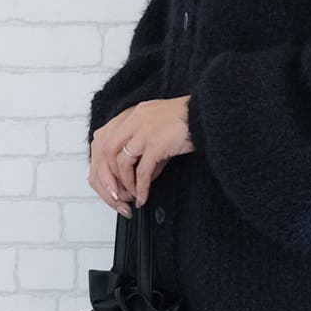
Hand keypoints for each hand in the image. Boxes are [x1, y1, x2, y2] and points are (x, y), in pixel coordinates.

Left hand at [88, 95, 193, 215]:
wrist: (208, 114)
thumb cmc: (189, 120)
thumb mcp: (159, 127)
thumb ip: (146, 146)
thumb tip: (141, 175)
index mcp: (132, 114)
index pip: (103, 140)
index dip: (103, 163)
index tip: (110, 179)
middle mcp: (134, 120)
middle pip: (107, 152)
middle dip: (109, 177)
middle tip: (116, 193)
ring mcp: (144, 131)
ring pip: (122, 163)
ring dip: (125, 183)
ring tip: (132, 195)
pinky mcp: (157, 144)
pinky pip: (142, 172)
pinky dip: (141, 188)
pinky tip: (143, 196)